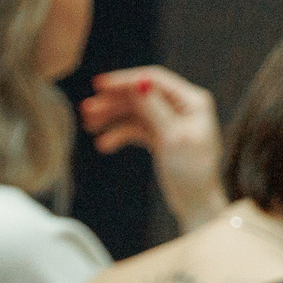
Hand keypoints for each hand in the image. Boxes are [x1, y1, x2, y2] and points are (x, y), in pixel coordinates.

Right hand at [81, 66, 221, 229]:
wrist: (196, 203)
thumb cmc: (192, 171)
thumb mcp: (173, 137)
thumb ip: (155, 108)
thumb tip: (139, 82)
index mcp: (191, 101)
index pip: (153, 80)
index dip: (125, 81)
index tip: (99, 85)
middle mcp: (181, 106)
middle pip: (140, 95)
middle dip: (113, 101)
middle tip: (86, 110)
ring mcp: (170, 121)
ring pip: (134, 111)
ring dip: (111, 116)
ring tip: (89, 124)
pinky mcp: (160, 137)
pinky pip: (135, 128)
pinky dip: (119, 134)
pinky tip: (104, 145)